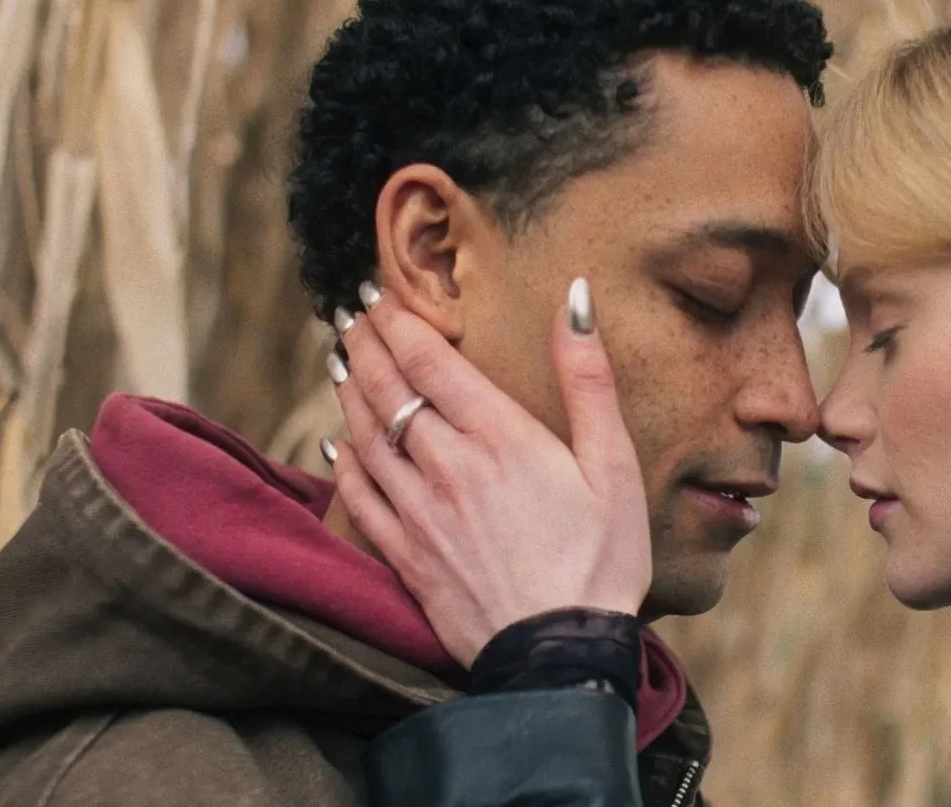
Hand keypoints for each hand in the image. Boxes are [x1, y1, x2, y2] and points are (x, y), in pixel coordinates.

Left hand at [325, 279, 651, 666]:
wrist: (559, 656)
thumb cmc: (602, 559)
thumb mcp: (614, 463)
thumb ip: (588, 378)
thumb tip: (576, 299)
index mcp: (499, 437)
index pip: (429, 359)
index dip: (397, 319)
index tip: (380, 294)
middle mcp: (447, 467)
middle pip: (388, 389)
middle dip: (365, 344)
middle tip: (351, 315)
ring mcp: (419, 513)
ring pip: (365, 437)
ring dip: (349, 393)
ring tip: (342, 363)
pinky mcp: (406, 557)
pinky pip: (359, 498)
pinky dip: (342, 464)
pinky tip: (337, 446)